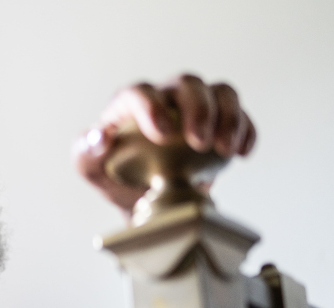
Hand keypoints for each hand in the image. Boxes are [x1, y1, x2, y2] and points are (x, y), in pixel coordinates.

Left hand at [74, 74, 256, 216]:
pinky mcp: (220, 122)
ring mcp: (196, 107)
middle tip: (200, 143)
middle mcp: (165, 97)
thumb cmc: (114, 176)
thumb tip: (100, 138)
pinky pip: (241, 115)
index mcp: (129, 104)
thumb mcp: (90, 168)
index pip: (140, 92)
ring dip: (229, 117)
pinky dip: (246, 131)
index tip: (163, 135)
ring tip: (226, 150)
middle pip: (187, 83)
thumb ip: (86, 152)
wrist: (143, 198)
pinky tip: (242, 154)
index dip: (152, 108)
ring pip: (221, 91)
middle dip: (198, 109)